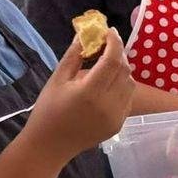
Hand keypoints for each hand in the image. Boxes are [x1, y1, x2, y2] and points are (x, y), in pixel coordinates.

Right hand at [24, 29, 134, 165]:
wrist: (49, 146)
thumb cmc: (48, 111)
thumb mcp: (57, 80)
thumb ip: (74, 55)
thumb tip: (85, 33)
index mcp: (90, 92)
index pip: (113, 60)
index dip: (114, 42)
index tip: (109, 31)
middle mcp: (108, 104)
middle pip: (125, 71)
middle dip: (118, 54)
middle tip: (106, 46)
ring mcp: (116, 116)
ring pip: (130, 84)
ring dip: (122, 70)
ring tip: (106, 65)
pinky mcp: (119, 124)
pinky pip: (127, 98)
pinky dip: (122, 86)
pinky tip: (107, 84)